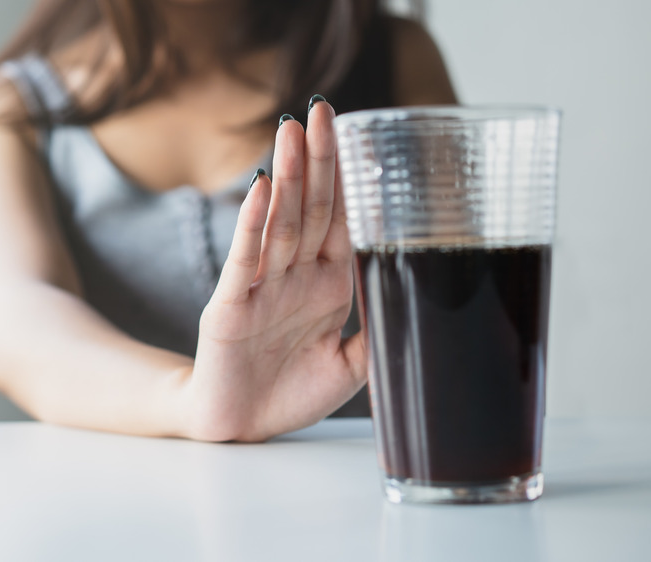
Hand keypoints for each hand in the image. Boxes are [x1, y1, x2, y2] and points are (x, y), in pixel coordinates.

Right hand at [185, 100, 367, 441]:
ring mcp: (261, 287)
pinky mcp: (230, 307)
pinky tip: (258, 191)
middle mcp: (294, 277)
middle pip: (309, 208)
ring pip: (278, 224)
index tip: (354, 132)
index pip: (340, 219)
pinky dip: (251, 226)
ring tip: (290, 131)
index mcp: (327, 284)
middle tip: (321, 109)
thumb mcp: (351, 366)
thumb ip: (379, 333)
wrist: (241, 426)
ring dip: (285, 177)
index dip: (347, 178)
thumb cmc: (290, 393)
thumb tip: (421, 302)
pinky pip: (243, 261)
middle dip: (316, 159)